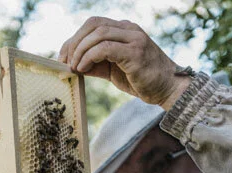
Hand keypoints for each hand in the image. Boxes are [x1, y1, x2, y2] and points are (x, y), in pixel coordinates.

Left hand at [58, 17, 189, 109]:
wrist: (168, 89)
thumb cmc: (143, 80)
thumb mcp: (114, 70)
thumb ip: (96, 64)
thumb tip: (72, 65)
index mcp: (124, 29)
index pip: (93, 24)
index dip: (74, 38)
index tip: (62, 57)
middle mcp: (129, 29)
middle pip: (93, 24)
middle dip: (74, 42)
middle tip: (65, 61)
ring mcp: (133, 39)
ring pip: (98, 34)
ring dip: (80, 50)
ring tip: (74, 67)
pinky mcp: (135, 53)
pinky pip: (105, 48)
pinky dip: (89, 57)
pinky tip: (83, 68)